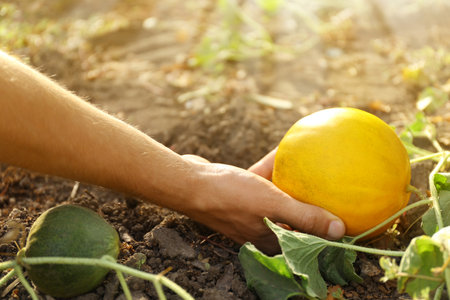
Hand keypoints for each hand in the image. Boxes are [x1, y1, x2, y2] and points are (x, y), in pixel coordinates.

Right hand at [182, 154, 344, 253]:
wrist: (189, 183)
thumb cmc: (230, 197)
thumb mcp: (273, 205)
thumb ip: (306, 218)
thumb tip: (340, 231)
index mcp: (272, 241)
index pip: (307, 239)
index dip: (325, 228)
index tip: (341, 212)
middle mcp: (261, 231)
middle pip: (293, 217)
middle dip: (308, 201)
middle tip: (328, 186)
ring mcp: (250, 214)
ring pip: (278, 199)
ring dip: (290, 182)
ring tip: (307, 164)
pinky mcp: (240, 198)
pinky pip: (263, 185)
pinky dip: (271, 172)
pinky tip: (280, 152)